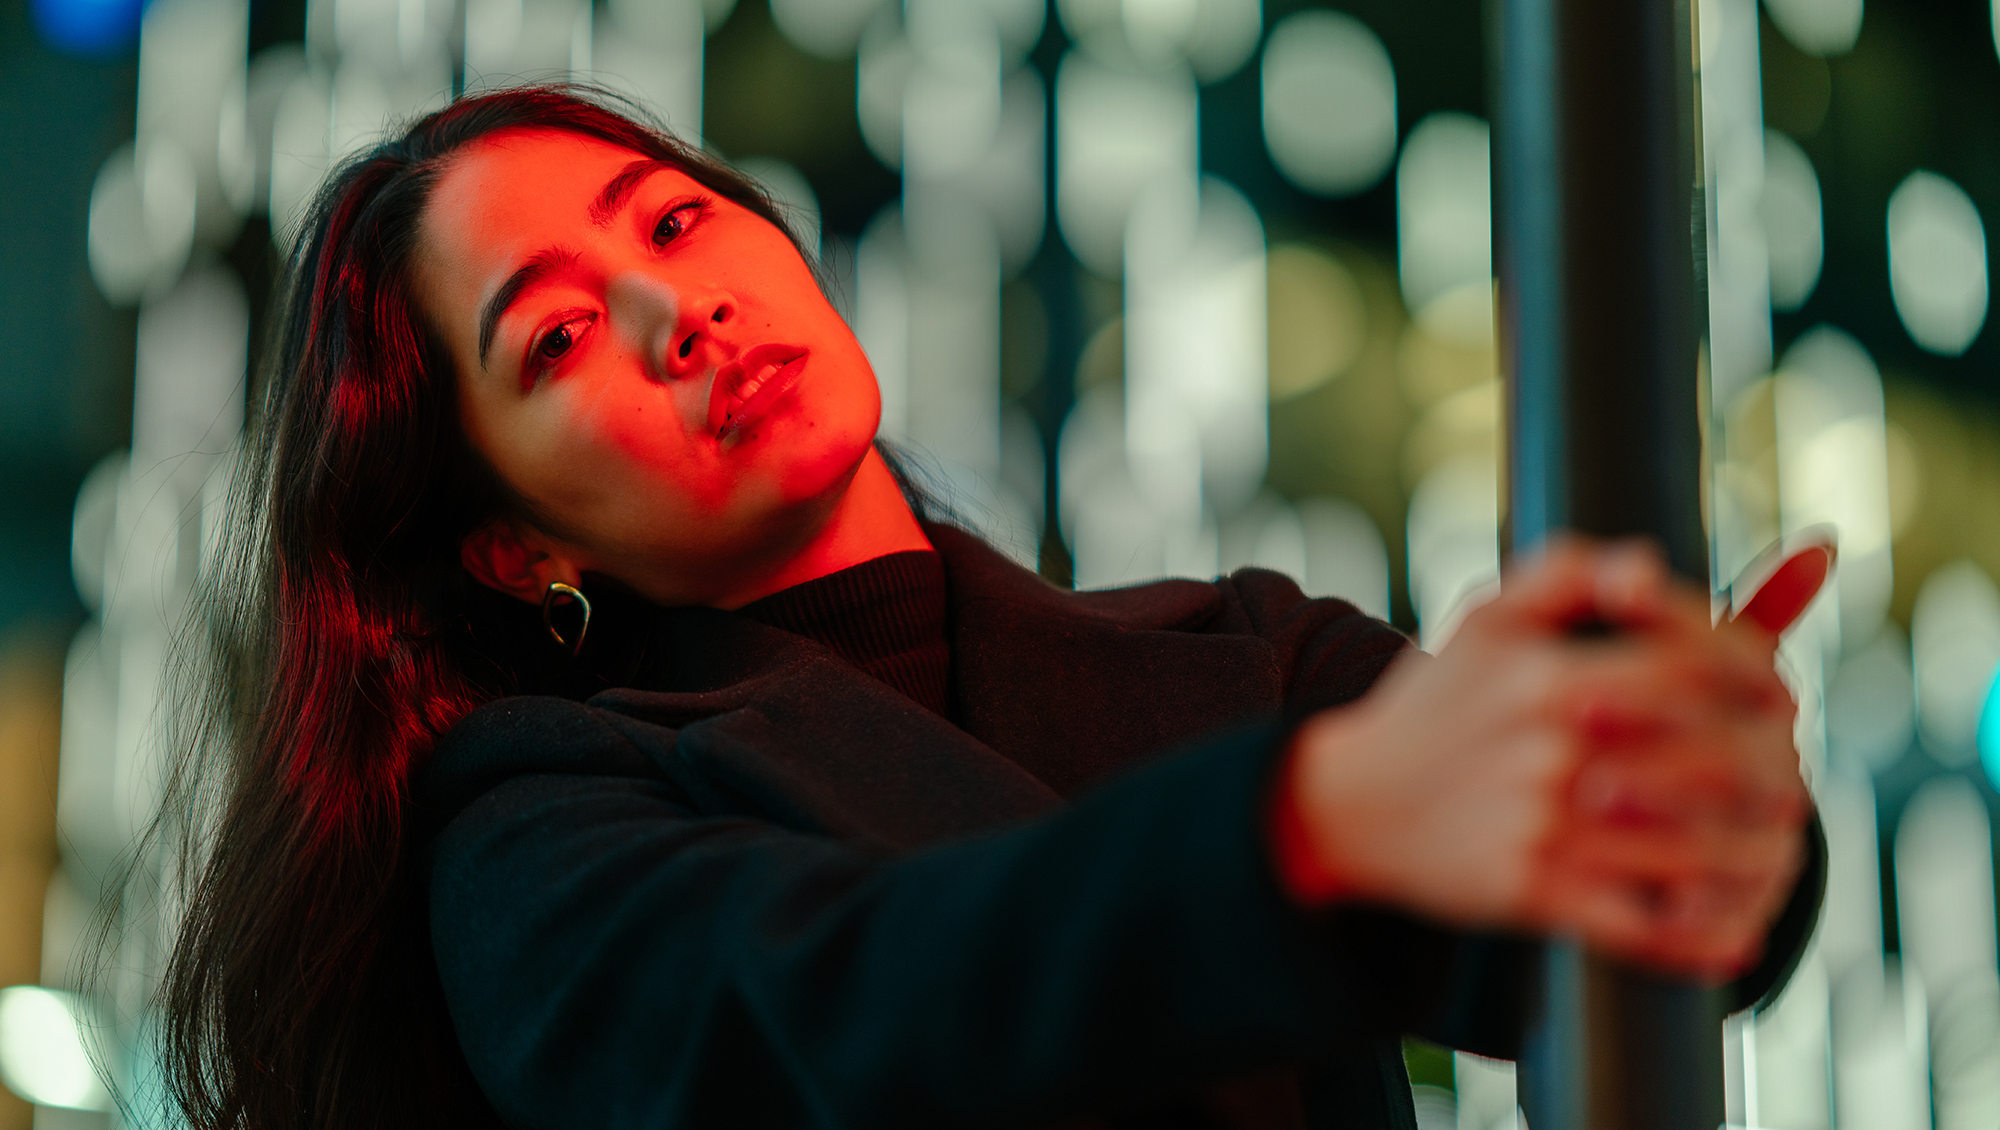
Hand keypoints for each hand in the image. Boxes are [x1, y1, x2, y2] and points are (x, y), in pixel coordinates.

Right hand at [1269, 537, 1809, 981]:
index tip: (1780, 696)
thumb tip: (1651, 568)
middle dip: (1775, 768)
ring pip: (1697, 850)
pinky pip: (1643, 926)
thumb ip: (1571, 570)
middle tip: (1790, 779)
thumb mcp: (1487, 617)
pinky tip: (1733, 931)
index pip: (1698, 666)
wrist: (1349, 803)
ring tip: (1777, 848)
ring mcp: (1544, 829)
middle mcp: (1551, 753)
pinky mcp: (1532, 895)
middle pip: (1717, 760)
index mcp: (1550, 676)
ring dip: (1761, 855)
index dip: (1760, 678)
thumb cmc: (1436, 702)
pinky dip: (1701, 937)